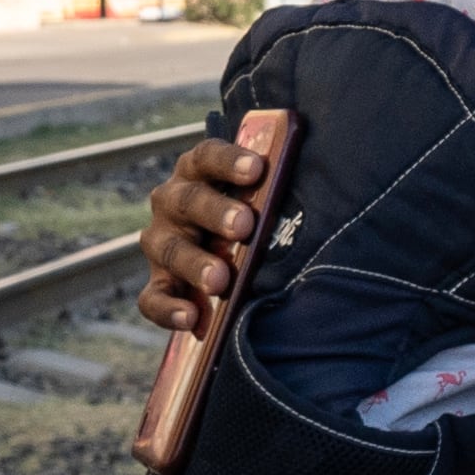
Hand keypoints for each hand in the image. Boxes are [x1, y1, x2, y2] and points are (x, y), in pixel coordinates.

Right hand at [137, 139, 269, 333]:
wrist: (228, 254)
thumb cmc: (252, 216)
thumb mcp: (261, 199)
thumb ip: (276, 193)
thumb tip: (321, 187)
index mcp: (197, 172)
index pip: (207, 157)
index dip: (229, 160)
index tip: (257, 169)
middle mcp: (172, 202)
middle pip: (188, 201)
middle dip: (216, 213)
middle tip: (245, 225)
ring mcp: (162, 243)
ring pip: (170, 250)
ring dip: (195, 264)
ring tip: (220, 280)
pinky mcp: (159, 282)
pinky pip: (153, 298)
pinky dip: (168, 310)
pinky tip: (191, 318)